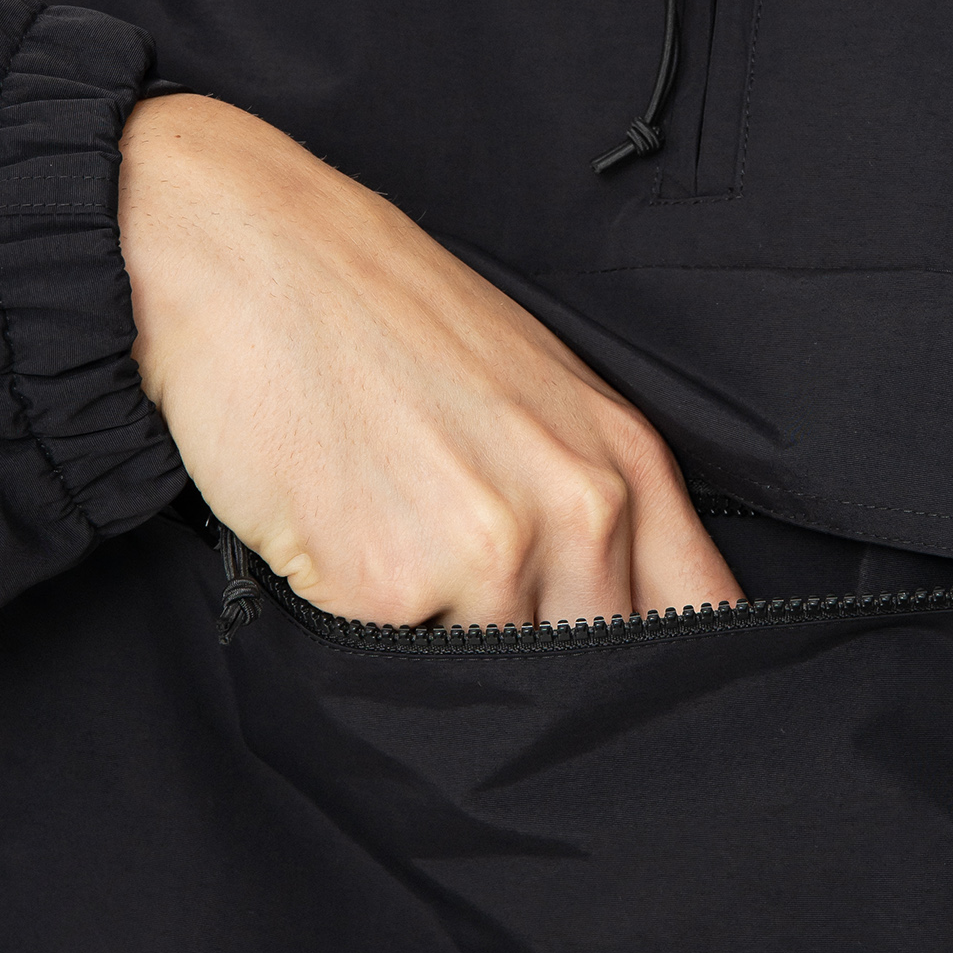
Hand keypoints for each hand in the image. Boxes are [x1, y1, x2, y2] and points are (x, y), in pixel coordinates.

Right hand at [116, 94, 743, 627]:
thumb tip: (622, 622)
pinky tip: (328, 544)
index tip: (633, 700)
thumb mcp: (534, 390)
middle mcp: (581, 505)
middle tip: (454, 611)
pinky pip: (389, 672)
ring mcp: (490, 546)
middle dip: (536, 678)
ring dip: (436, 658)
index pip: (702, 615)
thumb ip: (597, 499)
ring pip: (493, 687)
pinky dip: (352, 633)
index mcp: (625, 457)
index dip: (673, 680)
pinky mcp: (389, 583)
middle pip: (594, 669)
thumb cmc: (380, 315)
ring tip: (381, 551)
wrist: (250, 252)